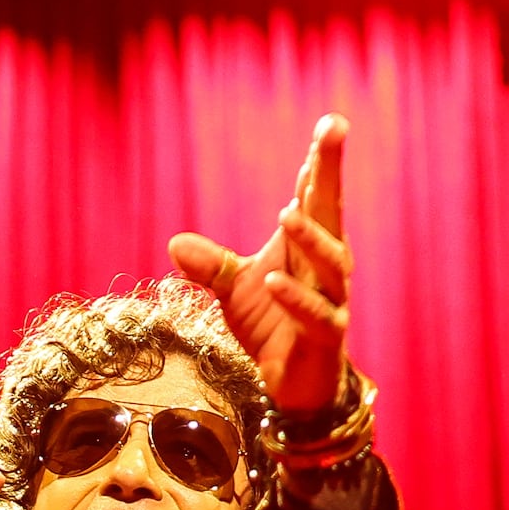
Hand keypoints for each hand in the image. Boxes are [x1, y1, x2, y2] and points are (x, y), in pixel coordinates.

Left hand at [167, 114, 353, 424]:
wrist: (294, 384)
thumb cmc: (273, 326)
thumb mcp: (234, 290)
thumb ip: (212, 265)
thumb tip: (176, 243)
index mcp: (308, 247)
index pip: (315, 197)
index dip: (321, 162)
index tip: (329, 124)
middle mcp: (327, 267)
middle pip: (332, 212)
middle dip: (331, 173)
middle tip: (332, 134)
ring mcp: (332, 301)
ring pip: (330, 263)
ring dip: (310, 238)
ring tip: (285, 213)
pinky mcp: (326, 338)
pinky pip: (314, 314)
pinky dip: (294, 298)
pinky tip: (272, 280)